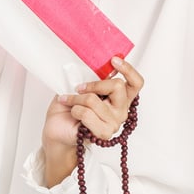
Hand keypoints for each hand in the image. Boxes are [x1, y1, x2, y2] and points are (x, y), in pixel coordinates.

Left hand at [41, 57, 143, 186]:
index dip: (128, 70)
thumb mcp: (81, 86)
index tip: (114, 60)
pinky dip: (75, 109)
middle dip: (95, 84)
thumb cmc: (69, 107)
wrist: (57, 127)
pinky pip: (87, 114)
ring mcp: (114, 122)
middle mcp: (121, 109)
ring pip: (94, 100)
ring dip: (76, 99)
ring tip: (69, 101)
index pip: (136, 83)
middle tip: (80, 88)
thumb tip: (96, 67)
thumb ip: (91, 77)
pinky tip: (73, 113)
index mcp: (119, 97)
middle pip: (117, 86)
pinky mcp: (104, 133)